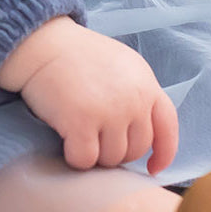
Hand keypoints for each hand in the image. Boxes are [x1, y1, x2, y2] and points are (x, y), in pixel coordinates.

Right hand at [0, 16, 179, 174]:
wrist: (43, 43)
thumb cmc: (77, 56)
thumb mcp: (122, 66)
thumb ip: (137, 95)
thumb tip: (145, 135)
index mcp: (146, 83)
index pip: (167, 126)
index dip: (164, 152)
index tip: (153, 168)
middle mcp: (134, 99)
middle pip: (135, 149)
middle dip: (115, 150)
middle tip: (94, 136)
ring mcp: (110, 112)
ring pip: (110, 159)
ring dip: (94, 154)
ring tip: (78, 131)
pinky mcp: (82, 123)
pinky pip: (85, 160)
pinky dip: (74, 157)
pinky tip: (66, 140)